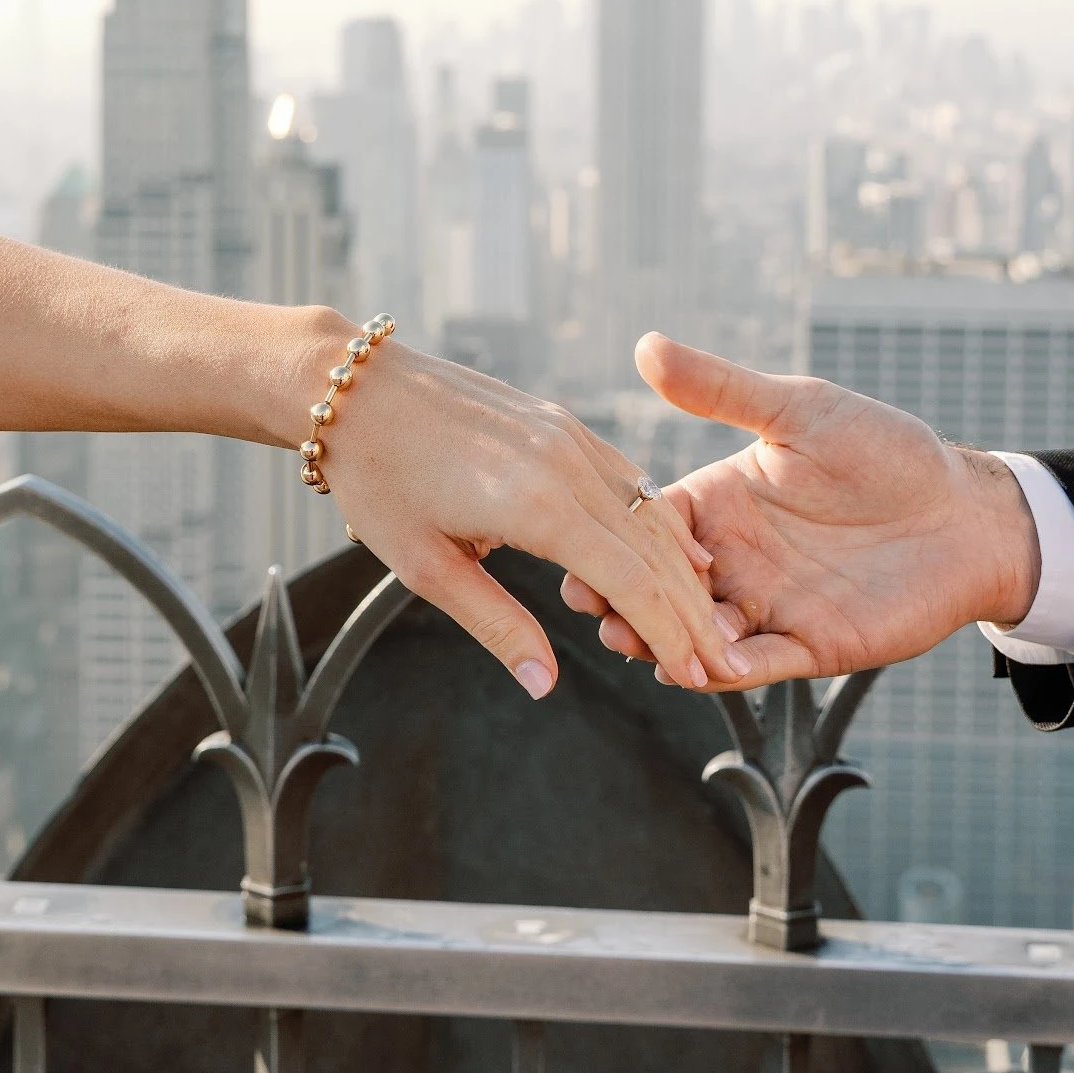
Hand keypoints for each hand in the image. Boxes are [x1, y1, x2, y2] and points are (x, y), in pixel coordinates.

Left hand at [319, 332, 748, 699]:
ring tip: (704, 618)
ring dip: (681, 567)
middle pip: (654, 548)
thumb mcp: (425, 567)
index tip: (700, 673)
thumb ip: (495, 624)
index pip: (631, 581)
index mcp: (536, 506)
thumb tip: (544, 683)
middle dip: (691, 609)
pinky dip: (656, 523)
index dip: (669, 631)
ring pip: (649, 510)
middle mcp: (567, 465)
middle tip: (719, 661)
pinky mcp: (562, 423)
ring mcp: (569, 437)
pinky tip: (673, 552)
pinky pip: (627, 477)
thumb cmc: (378, 482)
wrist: (354, 388)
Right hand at [559, 332, 1039, 688]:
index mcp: (722, 502)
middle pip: (661, 587)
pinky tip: (702, 665)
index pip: (652, 524)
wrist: (966, 512)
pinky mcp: (809, 644)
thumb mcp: (799, 411)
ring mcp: (769, 605)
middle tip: (591, 602)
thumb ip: (721, 388)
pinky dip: (724, 670)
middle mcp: (735, 558)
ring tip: (632, 639)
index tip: (576, 543)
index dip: (614, 536)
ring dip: (661, 640)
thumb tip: (647, 346)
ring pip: (696, 634)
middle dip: (623, 597)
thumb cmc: (886, 452)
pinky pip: (757, 665)